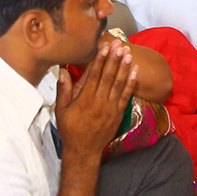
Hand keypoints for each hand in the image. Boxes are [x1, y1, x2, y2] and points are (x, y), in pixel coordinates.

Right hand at [54, 34, 138, 156]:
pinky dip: (131, 83)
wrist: (84, 151)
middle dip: (114, 59)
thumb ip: (63, 90)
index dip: (100, 59)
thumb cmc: (70, 129)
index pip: (94, 75)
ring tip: (128, 53)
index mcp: (84, 100)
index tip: (105, 47)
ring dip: (124, 67)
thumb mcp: (61, 111)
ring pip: (119, 84)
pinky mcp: (118, 113)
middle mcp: (99, 102)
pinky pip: (126, 96)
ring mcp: (111, 108)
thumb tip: (62, 71)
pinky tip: (135, 71)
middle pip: (108, 76)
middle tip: (119, 44)